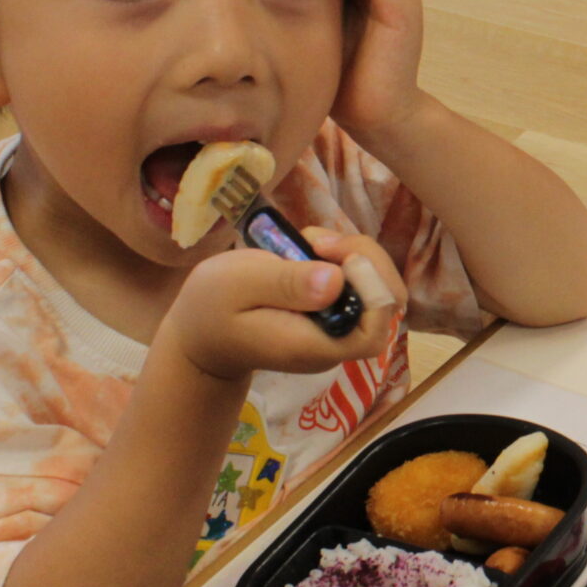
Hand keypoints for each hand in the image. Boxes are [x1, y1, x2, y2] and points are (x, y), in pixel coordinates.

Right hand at [159, 232, 405, 383]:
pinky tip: (312, 247)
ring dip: (352, 253)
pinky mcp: (333, 311)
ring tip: (310, 240)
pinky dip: (343, 257)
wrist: (202, 333)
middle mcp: (334, 342)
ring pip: (376, 287)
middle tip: (320, 240)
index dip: (372, 288)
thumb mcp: (238, 285)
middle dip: (365, 259)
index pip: (374, 330)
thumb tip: (337, 282)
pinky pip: (358, 282)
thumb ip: (286, 284)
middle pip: (385, 304)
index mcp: (312, 346)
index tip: (337, 256)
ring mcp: (336, 328)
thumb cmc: (212, 308)